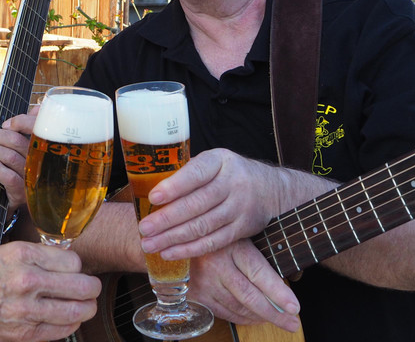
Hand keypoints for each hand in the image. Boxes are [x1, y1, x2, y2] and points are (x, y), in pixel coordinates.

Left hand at [0, 110, 36, 211]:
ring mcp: (31, 178)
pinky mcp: (22, 192)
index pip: (34, 129)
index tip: (3, 123)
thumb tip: (37, 109)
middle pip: (16, 141)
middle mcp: (39, 162)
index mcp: (41, 148)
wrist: (22, 205)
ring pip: (9, 156)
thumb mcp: (27, 151)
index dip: (19, 122)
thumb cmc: (23, 173)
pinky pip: (9, 177)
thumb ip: (30, 129)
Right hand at [0, 241, 99, 340]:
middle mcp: (26, 280)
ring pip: (79, 310)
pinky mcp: (25, 334)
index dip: (76, 266)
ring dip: (86, 308)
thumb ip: (37, 256)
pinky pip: (64, 330)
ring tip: (83, 305)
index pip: (73, 260)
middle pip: (82, 285)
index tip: (73, 270)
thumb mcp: (5, 254)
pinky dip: (71, 324)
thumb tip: (69, 261)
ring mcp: (27, 310)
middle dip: (91, 288)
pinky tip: (65, 318)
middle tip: (90, 289)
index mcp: (22, 255)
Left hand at [138, 148, 300, 259]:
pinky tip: (169, 253)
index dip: (174, 186)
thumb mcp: (213, 162)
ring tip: (150, 244)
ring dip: (174, 238)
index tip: (153, 198)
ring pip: (203, 225)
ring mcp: (240, 207)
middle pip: (197, 204)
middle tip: (144, 228)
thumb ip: (188, 173)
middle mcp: (233, 182)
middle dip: (167, 219)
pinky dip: (190, 249)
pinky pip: (213, 242)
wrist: (270, 189)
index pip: (196, 173)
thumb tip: (147, 186)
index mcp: (220, 160)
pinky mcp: (243, 229)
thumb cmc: (227, 174)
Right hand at [188, 240, 300, 331]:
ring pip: (238, 308)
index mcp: (232, 246)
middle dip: (274, 313)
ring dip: (260, 317)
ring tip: (277, 319)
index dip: (278, 293)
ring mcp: (204, 281)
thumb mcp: (244, 238)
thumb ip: (262, 257)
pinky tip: (254, 317)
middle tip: (292, 323)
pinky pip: (225, 313)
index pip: (259, 273)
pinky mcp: (197, 294)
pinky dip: (243, 318)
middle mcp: (216, 264)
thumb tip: (288, 285)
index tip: (294, 307)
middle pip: (249, 296)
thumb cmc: (224, 240)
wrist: (187, 239)